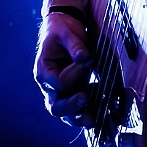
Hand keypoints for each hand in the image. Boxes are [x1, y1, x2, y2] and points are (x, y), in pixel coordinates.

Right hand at [34, 11, 93, 126]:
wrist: (64, 27)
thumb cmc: (61, 30)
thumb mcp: (66, 32)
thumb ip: (74, 45)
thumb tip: (84, 57)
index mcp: (44, 71)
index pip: (60, 82)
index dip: (75, 73)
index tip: (88, 58)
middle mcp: (51, 86)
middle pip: (56, 106)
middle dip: (71, 107)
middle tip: (84, 99)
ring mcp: (63, 92)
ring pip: (66, 114)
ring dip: (79, 117)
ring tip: (93, 119)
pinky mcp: (74, 92)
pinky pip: (79, 109)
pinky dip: (89, 111)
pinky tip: (102, 110)